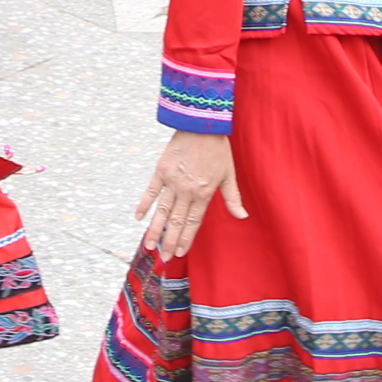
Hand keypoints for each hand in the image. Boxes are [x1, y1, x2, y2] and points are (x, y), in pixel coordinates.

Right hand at [137, 130, 247, 259]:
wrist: (201, 123)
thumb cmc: (218, 148)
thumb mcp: (229, 174)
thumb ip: (233, 197)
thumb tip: (242, 216)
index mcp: (204, 193)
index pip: (193, 222)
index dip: (186, 238)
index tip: (180, 253)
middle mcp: (186, 191)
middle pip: (176, 222)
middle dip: (170, 242)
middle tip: (165, 258)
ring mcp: (172, 181)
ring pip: (162, 212)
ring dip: (155, 230)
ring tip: (149, 246)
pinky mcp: (161, 170)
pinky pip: (151, 191)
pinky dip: (144, 204)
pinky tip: (139, 218)